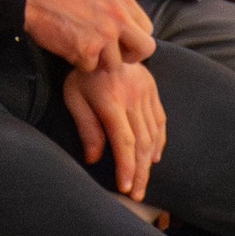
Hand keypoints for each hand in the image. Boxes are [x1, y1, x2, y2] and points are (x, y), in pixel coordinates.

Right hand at [22, 0, 154, 70]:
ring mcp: (105, 34)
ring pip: (116, 64)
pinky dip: (80, 64)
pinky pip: (91, 68)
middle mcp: (119, 16)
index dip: (134, 40)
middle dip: (130, 57)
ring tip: (82, 48)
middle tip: (112, 57)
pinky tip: (69, 48)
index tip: (121, 43)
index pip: (147, 29)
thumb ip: (118, 7)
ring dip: (99, 62)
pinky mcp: (87, 50)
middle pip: (145, 49)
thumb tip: (129, 28)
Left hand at [62, 61, 164, 201]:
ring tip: (144, 182)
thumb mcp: (74, 97)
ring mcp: (146, 93)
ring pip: (154, 134)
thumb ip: (86, 127)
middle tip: (137, 195)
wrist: (105, 40)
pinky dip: (159, 141)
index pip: (124, 141)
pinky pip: (160, 120)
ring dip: (150, 162)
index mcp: (111, 102)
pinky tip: (154, 157)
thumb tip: (95, 158)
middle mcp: (133, 98)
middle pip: (142, 143)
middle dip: (140, 172)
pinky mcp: (152, 90)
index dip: (127, 167)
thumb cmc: (83, 73)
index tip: (126, 188)